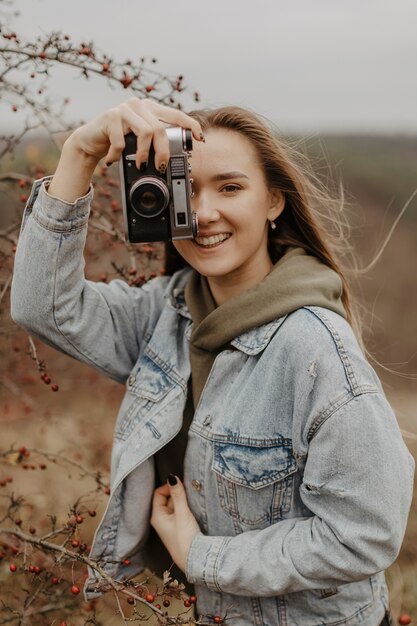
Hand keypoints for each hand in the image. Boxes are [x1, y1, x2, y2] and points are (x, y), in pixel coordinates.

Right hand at [67, 97, 203, 168]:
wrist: (89, 141)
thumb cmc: (117, 142)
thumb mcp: (139, 142)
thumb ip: (154, 142)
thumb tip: (172, 158)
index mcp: (150, 109)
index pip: (176, 114)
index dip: (190, 125)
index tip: (199, 139)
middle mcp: (139, 104)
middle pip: (161, 129)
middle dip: (163, 152)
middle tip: (161, 167)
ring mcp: (124, 108)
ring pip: (146, 132)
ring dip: (144, 154)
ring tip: (140, 165)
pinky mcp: (110, 116)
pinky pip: (122, 141)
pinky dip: (118, 155)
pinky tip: (113, 159)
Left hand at [150, 475, 200, 572]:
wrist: (194, 560)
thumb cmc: (185, 539)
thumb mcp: (182, 513)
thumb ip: (178, 494)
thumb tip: (172, 477)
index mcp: (156, 516)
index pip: (158, 493)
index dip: (168, 487)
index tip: (181, 486)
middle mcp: (160, 520)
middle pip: (167, 499)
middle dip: (177, 494)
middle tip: (189, 493)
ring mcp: (169, 525)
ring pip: (174, 506)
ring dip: (182, 502)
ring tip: (192, 502)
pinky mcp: (177, 529)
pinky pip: (179, 513)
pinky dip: (185, 509)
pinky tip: (192, 510)